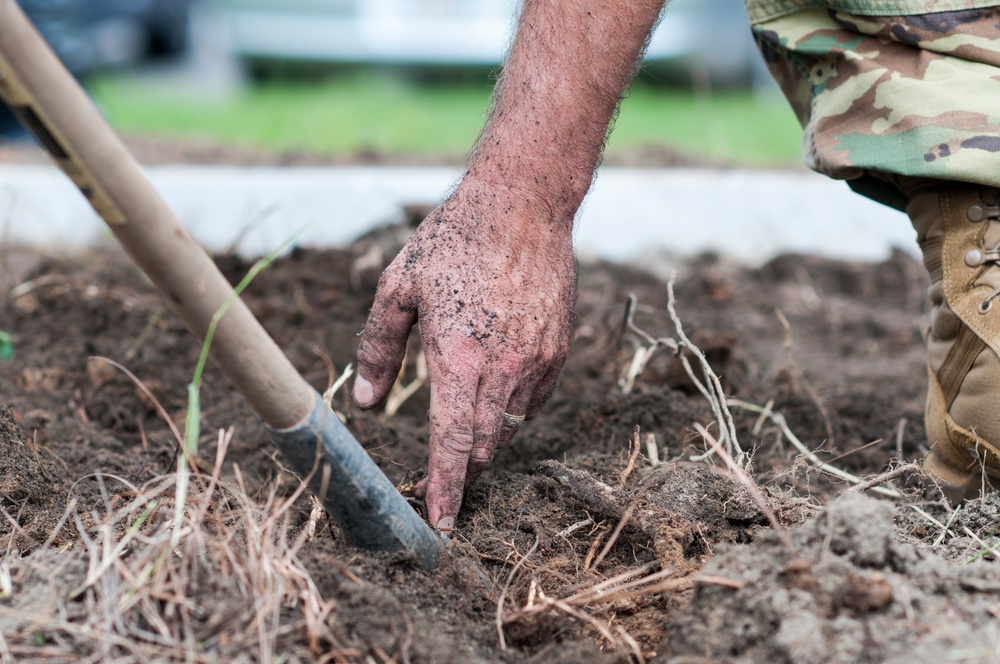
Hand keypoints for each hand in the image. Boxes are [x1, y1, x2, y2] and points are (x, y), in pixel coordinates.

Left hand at [352, 179, 575, 530]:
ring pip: (510, 427)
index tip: (440, 525)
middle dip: (463, 473)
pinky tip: (493, 389)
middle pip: (484, 448)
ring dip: (485, 441)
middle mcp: (503, 369)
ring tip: (464, 431)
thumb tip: (365, 402)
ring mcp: (537, 361)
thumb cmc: (452, 240)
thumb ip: (376, 350)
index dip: (445, 491)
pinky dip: (511, 410)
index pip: (452, 446)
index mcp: (458, 359)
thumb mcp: (397, 289)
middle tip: (443, 481)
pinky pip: (534, 400)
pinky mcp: (557, 350)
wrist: (522, 204)